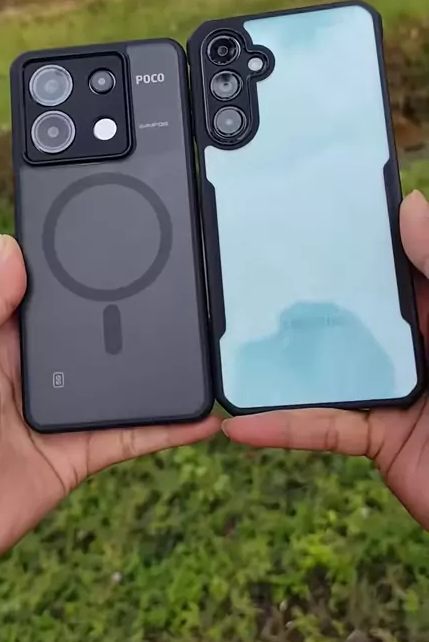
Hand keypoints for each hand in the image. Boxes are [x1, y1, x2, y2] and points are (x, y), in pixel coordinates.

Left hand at [0, 236, 219, 581]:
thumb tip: (10, 247)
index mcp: (1, 342)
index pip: (53, 301)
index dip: (82, 277)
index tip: (123, 247)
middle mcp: (37, 374)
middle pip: (97, 339)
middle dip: (135, 317)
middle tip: (184, 290)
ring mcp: (60, 415)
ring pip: (121, 386)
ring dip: (159, 370)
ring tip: (203, 347)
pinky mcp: (75, 457)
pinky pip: (130, 438)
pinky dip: (167, 429)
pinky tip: (200, 417)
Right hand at [224, 191, 428, 529]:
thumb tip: (412, 205)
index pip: (390, 268)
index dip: (356, 241)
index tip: (311, 214)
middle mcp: (412, 346)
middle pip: (348, 313)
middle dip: (305, 295)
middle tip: (252, 269)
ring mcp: (391, 391)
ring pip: (324, 368)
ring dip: (279, 363)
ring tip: (231, 341)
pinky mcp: (377, 437)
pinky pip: (322, 429)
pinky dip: (282, 429)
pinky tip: (242, 424)